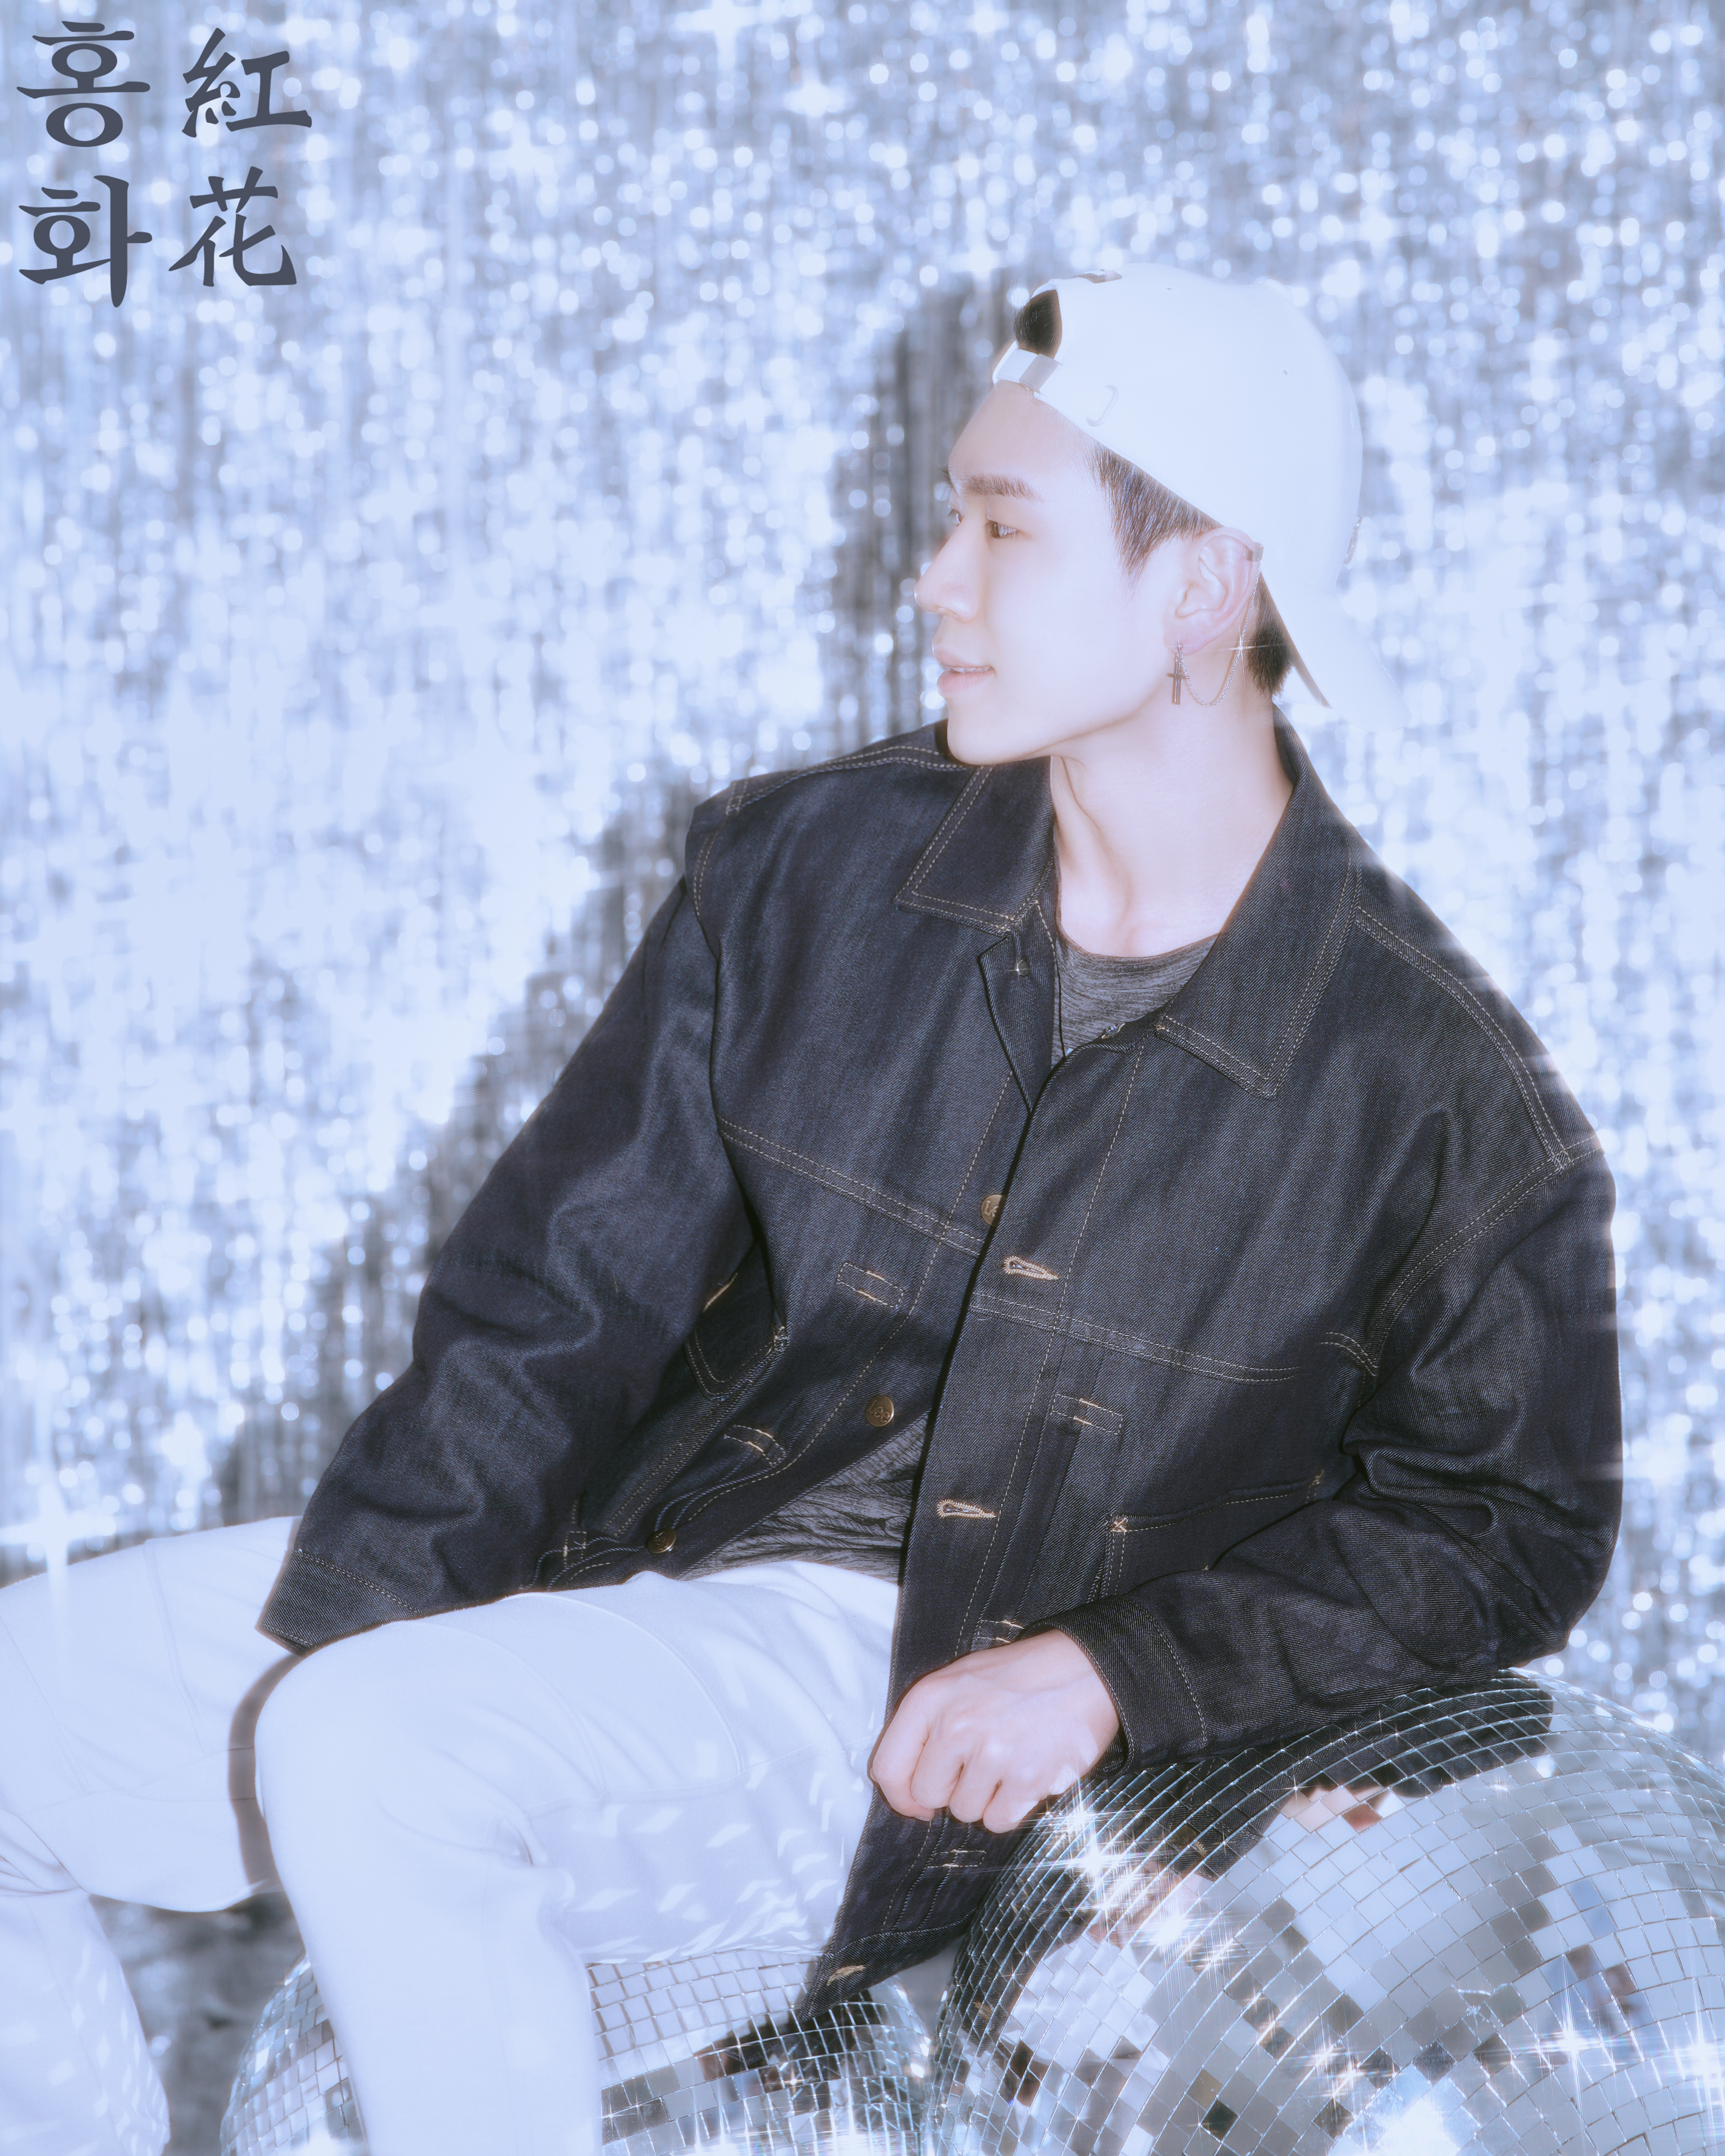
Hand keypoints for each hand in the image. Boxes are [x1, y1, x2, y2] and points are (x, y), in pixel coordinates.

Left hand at [869, 1631, 1120, 1834]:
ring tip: (1009, 1760)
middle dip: (951, 1789)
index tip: (919, 1801)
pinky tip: (1026, 1774)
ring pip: (965, 1811)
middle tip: (980, 1764)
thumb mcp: (960, 1680)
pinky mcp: (1027, 1778)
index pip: (887, 1768)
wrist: (1086, 1668)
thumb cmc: (1019, 1676)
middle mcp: (955, 1725)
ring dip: (985, 1797)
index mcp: (930, 1697)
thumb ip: (928, 1725)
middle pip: (928, 1795)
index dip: (901, 1794)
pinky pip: (998, 1821)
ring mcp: (992, 1753)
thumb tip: (909, 1789)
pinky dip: (1011, 1808)